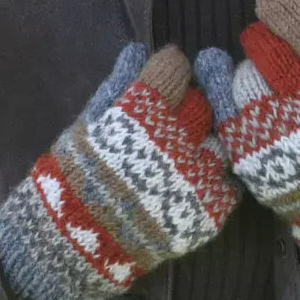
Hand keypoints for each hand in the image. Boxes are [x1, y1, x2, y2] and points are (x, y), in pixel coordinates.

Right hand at [0, 43, 241, 299]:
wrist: (74, 249)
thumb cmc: (71, 181)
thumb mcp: (84, 128)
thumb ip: (115, 87)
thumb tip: (138, 50)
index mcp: (138, 115)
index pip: (173, 68)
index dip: (168, 68)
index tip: (164, 74)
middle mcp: (174, 142)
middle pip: (202, 101)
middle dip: (190, 103)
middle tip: (175, 116)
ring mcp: (195, 179)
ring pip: (220, 140)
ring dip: (206, 142)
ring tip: (185, 154)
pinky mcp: (209, 212)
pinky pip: (228, 182)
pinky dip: (215, 179)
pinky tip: (194, 181)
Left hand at [194, 0, 299, 289]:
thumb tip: (285, 12)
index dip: (289, 9)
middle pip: (269, 54)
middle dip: (261, 39)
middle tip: (261, 38)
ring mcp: (277, 138)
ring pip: (242, 81)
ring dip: (244, 71)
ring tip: (257, 82)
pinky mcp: (251, 159)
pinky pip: (225, 113)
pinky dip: (221, 94)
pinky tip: (221, 84)